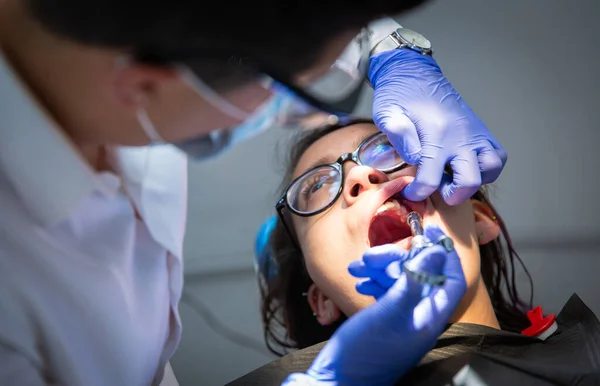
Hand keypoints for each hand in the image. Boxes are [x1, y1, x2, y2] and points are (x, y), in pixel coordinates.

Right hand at [282, 226, 466, 385]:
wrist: (339, 381)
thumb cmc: (366, 353)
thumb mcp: (392, 311)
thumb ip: (415, 279)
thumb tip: (436, 251)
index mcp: (430, 316)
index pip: (451, 279)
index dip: (443, 254)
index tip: (429, 233)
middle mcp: (420, 316)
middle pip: (421, 275)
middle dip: (397, 259)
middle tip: (373, 254)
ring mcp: (403, 318)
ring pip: (400, 281)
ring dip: (380, 268)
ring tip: (358, 266)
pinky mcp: (386, 320)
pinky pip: (386, 292)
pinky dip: (373, 282)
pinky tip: (359, 280)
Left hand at [370, 49, 506, 205]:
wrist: (414, 72)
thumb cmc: (398, 94)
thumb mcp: (387, 113)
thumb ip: (398, 135)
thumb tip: (415, 158)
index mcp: (436, 134)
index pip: (431, 179)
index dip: (417, 193)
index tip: (409, 193)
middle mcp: (460, 136)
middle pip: (469, 181)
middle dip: (451, 195)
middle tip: (436, 189)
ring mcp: (474, 133)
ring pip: (491, 169)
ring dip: (474, 181)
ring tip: (453, 177)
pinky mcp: (481, 130)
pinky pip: (498, 155)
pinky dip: (488, 168)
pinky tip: (467, 167)